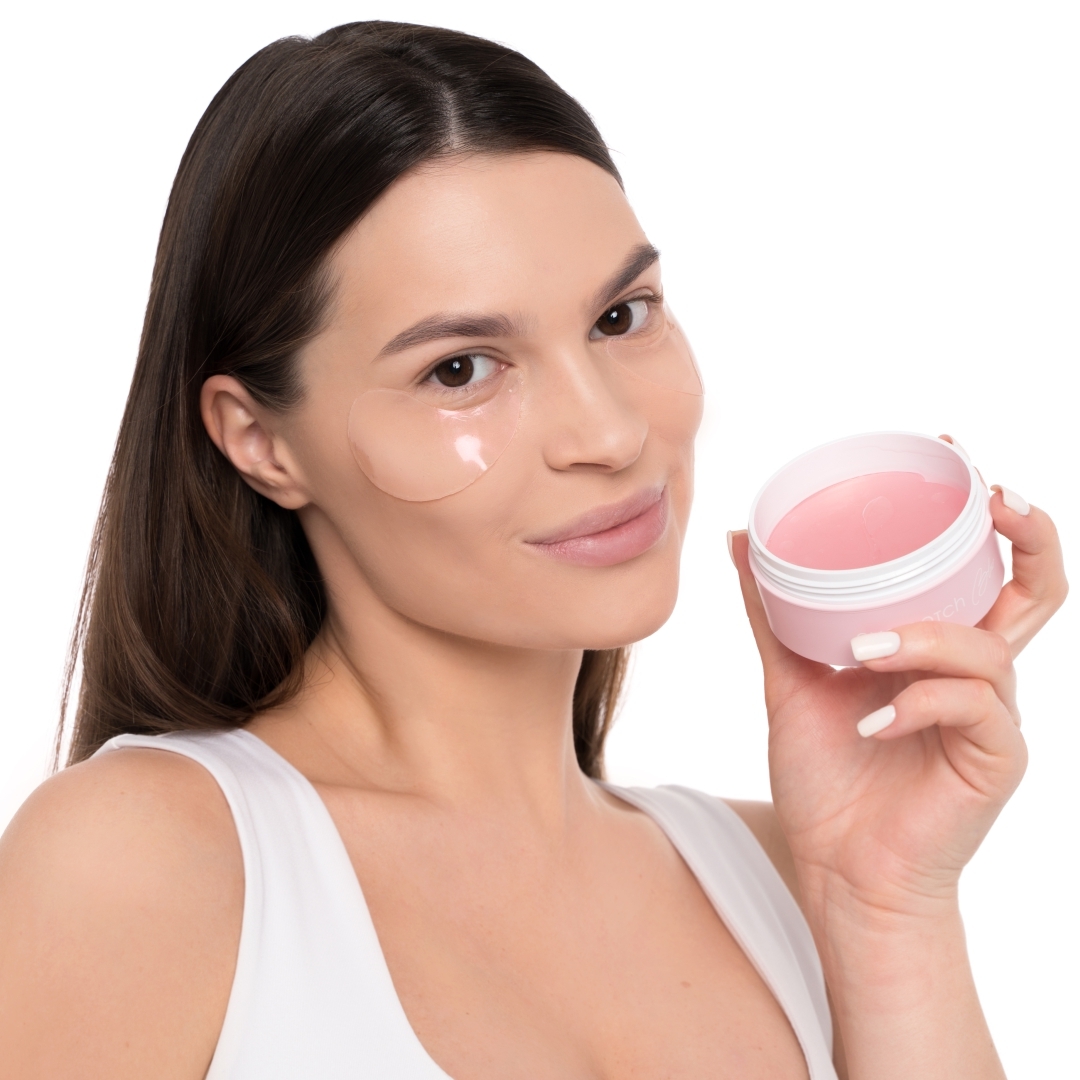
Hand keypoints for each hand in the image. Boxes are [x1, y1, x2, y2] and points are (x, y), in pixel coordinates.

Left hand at [729, 479, 1066, 920]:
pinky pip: (972, 709)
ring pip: (993, 646)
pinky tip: (871, 719)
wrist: (839, 873)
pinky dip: (917, 701)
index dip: (983, 507)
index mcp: (939, 648)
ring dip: (927, 636)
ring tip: (863, 648)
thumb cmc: (829, 778)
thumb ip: (774, 613)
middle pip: (1036, 586)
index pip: (982, 564)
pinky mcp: (995, 760)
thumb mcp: (792, 680)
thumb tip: (744, 537)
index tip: (949, 452)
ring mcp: (993, 716)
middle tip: (984, 498)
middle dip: (1020, 533)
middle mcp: (978, 673)